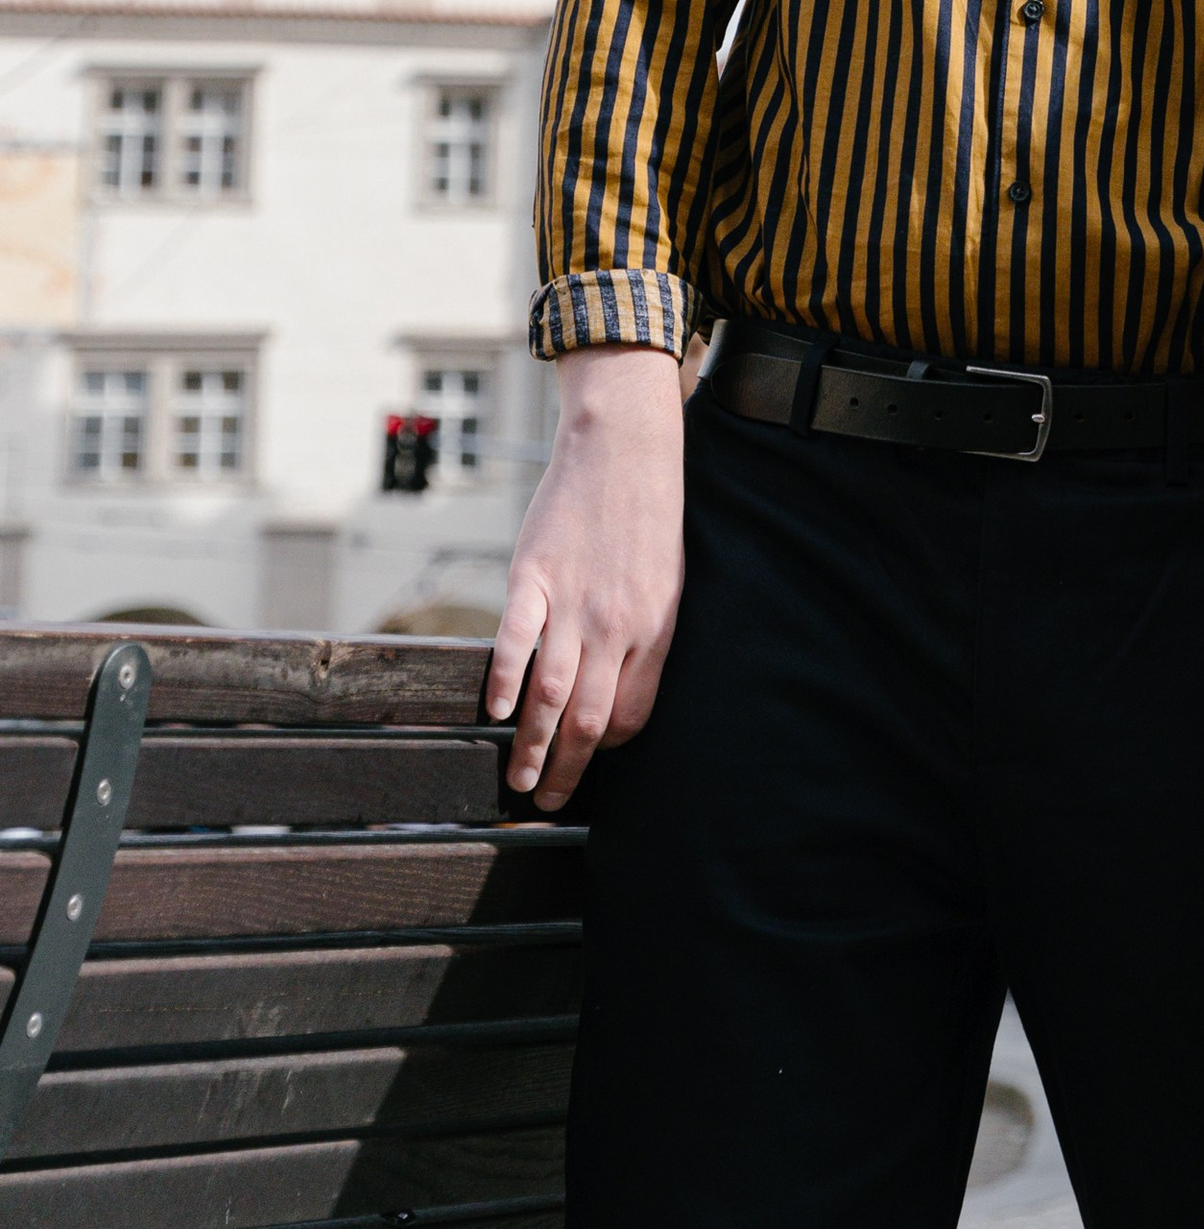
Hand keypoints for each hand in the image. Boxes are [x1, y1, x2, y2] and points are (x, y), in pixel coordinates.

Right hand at [485, 347, 685, 810]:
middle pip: (590, 719)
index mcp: (656, 628)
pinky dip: (502, 678)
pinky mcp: (535, 574)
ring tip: (516, 778)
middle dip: (566, 771)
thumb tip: (621, 691)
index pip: (631, 714)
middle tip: (543, 800)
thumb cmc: (649, 513)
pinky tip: (493, 710)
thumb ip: (647, 637)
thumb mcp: (669, 579)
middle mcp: (617, 623)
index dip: (608, 747)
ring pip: (550, 694)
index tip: (589, 762)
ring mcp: (574, 600)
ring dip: (531, 745)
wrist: (625, 444)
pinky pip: (516, 639)